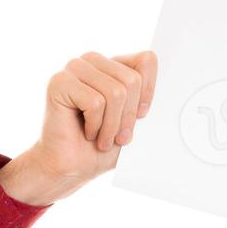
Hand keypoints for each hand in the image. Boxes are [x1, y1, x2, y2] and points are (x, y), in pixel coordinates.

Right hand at [1, 50, 157, 204]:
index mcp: (112, 65)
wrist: (72, 167)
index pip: (146, 61)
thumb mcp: (133, 120)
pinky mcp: (59, 82)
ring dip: (112, 125)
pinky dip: (95, 126)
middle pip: (132, 80)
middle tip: (118, 136)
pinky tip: (86, 132)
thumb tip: (167, 85)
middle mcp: (92, 61)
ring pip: (115, 92)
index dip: (148, 94)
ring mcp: (74, 68)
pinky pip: (95, 103)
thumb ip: (146, 98)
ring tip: (102, 137)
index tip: (140, 116)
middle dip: (128, 117)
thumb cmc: (100, 146)